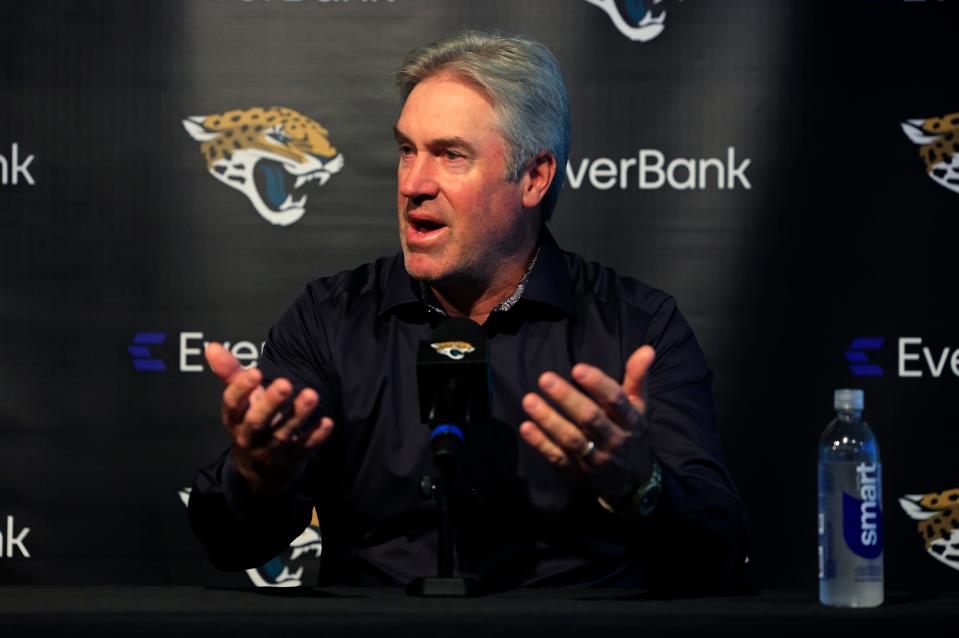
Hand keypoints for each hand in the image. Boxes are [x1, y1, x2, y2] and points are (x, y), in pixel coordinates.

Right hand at [206, 342, 334, 493]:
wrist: (259, 472)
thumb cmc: (250, 423)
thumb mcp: (240, 402)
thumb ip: (229, 373)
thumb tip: (212, 346)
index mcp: (234, 419)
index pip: (232, 404)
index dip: (241, 389)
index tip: (254, 372)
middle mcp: (249, 437)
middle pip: (257, 421)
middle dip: (271, 403)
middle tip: (285, 383)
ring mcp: (270, 451)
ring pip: (283, 434)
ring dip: (298, 415)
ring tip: (312, 395)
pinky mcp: (291, 460)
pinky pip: (304, 449)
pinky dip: (316, 437)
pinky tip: (327, 422)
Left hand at [519, 345, 654, 502]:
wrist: (632, 482)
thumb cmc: (629, 433)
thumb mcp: (638, 407)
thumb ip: (637, 377)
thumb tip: (646, 348)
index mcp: (629, 420)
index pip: (615, 400)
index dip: (597, 384)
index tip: (577, 368)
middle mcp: (614, 440)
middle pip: (590, 418)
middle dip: (567, 398)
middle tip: (545, 378)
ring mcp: (595, 458)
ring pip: (571, 439)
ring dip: (549, 420)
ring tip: (529, 400)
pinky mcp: (578, 472)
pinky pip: (558, 458)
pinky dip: (541, 444)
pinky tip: (526, 427)